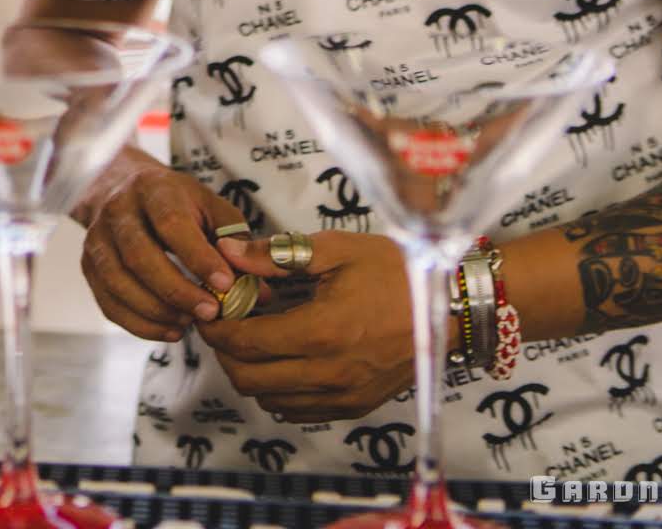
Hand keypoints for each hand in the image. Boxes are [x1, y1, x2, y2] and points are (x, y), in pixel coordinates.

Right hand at [72, 147, 248, 339]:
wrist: (124, 189)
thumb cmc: (178, 204)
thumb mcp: (211, 209)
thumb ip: (237, 246)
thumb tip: (260, 292)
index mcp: (154, 190)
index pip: (171, 224)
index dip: (197, 257)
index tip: (225, 284)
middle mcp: (118, 211)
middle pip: (139, 255)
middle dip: (176, 290)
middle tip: (209, 314)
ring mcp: (98, 238)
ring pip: (118, 281)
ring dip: (156, 310)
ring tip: (189, 324)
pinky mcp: (89, 265)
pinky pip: (108, 302)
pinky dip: (139, 323)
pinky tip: (169, 330)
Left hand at [194, 229, 412, 421]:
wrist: (451, 307)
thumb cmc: (395, 271)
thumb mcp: (336, 250)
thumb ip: (275, 256)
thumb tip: (228, 253)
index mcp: (322, 332)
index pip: (244, 343)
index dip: (216, 329)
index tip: (210, 310)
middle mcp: (330, 373)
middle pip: (248, 379)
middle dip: (226, 352)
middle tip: (227, 323)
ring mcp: (344, 396)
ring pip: (269, 399)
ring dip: (251, 372)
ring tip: (256, 338)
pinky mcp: (356, 407)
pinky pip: (298, 411)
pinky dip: (278, 390)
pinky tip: (284, 358)